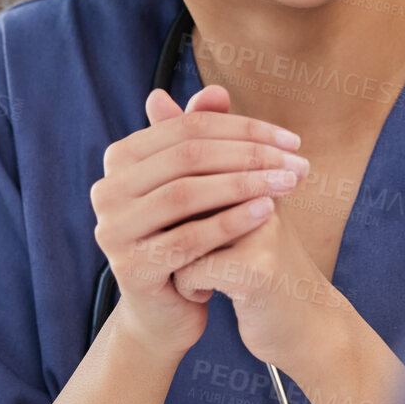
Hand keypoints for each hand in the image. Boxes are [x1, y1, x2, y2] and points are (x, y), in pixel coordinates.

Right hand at [88, 84, 308, 364]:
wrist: (166, 312)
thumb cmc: (187, 238)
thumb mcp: (200, 186)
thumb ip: (204, 139)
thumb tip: (217, 91)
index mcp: (120, 160)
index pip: (188, 128)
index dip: (243, 129)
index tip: (292, 141)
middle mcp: (106, 190)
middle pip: (187, 157)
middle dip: (250, 155)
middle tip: (298, 163)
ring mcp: (112, 230)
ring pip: (186, 194)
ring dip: (245, 184)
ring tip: (289, 184)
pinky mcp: (129, 268)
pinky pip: (188, 238)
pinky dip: (231, 222)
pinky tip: (268, 213)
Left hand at [169, 104, 345, 373]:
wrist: (301, 325)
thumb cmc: (257, 260)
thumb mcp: (226, 201)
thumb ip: (193, 151)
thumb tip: (155, 97)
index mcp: (258, 179)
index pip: (199, 153)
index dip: (170, 189)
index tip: (159, 212)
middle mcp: (266, 198)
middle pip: (192, 192)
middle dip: (171, 225)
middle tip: (168, 241)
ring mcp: (264, 233)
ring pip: (187, 233)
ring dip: (182, 256)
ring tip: (188, 267)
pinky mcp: (259, 273)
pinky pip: (194, 270)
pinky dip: (191, 287)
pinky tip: (203, 295)